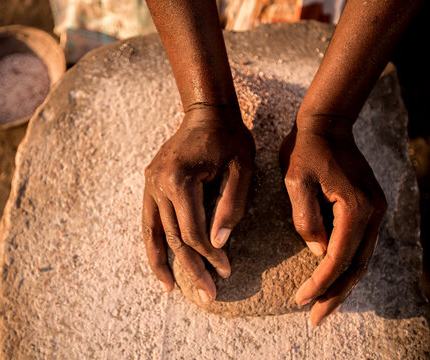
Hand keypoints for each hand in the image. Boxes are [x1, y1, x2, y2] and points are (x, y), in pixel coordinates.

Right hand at [142, 106, 254, 302]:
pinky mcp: (149, 185)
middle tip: (207, 295)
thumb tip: (218, 244)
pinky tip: (160, 267)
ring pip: (155, 234)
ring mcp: (149, 185)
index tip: (227, 270)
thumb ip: (231, 206)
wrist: (206, 113)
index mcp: (180, 179)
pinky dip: (152, 246)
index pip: (193, 231)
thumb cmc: (229, 139)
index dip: (210, 254)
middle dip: (192, 268)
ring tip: (173, 291)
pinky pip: (148, 223)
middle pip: (174, 237)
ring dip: (165, 264)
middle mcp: (157, 184)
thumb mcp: (242, 169)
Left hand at [280, 120, 386, 325]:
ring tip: (323, 307)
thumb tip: (317, 251)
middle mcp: (373, 214)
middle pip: (356, 266)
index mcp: (356, 208)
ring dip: (342, 285)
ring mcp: (374, 211)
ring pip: (361, 259)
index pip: (338, 258)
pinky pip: (360, 246)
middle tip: (315, 319)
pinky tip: (333, 278)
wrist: (327, 124)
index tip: (300, 300)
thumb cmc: (306, 149)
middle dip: (335, 295)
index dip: (319, 283)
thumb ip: (306, 217)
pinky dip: (347, 267)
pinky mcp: (368, 208)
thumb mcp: (295, 180)